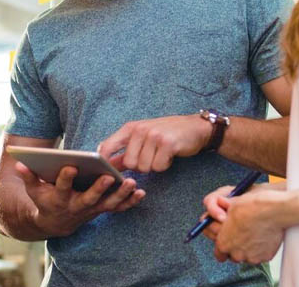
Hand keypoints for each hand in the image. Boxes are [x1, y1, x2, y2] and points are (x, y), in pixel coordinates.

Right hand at [16, 162, 144, 237]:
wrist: (56, 223)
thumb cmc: (45, 199)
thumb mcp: (34, 190)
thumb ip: (29, 176)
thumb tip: (19, 163)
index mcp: (59, 198)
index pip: (62, 187)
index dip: (65, 177)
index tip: (71, 166)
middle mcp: (77, 206)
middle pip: (89, 198)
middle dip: (99, 188)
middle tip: (109, 177)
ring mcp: (92, 210)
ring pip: (108, 204)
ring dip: (121, 195)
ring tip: (132, 183)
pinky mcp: (102, 210)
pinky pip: (118, 208)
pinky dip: (130, 202)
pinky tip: (141, 192)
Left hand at [97, 114, 211, 172]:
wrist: (195, 127)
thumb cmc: (167, 133)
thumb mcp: (143, 136)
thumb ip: (125, 149)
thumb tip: (107, 162)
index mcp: (130, 128)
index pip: (108, 146)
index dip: (104, 161)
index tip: (104, 171)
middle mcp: (140, 130)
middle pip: (129, 163)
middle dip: (140, 166)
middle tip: (151, 156)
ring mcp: (153, 136)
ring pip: (144, 167)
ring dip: (154, 165)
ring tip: (161, 154)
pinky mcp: (167, 144)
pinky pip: (158, 167)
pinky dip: (164, 165)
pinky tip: (169, 155)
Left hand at [203, 185, 284, 264]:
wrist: (275, 210)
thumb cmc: (253, 206)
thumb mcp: (230, 206)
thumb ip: (219, 215)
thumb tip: (212, 214)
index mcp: (224, 242)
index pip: (218, 252)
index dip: (221, 245)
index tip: (225, 240)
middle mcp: (236, 253)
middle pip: (232, 255)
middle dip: (234, 247)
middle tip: (240, 234)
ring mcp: (251, 257)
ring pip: (246, 256)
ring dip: (247, 249)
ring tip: (252, 233)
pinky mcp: (264, 257)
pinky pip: (259, 255)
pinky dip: (260, 248)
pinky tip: (262, 236)